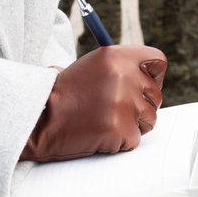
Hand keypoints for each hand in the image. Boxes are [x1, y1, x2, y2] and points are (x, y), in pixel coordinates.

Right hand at [21, 45, 166, 162]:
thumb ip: (119, 68)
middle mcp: (123, 76)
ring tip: (104, 121)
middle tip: (116, 110)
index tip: (144, 85)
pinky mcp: (121, 129)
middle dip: (141, 105)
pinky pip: (134, 139)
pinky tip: (98, 134)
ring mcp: (123, 104)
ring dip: (132, 124)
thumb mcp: (90, 67)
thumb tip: (145, 77)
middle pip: (156, 94)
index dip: (153, 75)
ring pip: (149, 119)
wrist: (40, 119)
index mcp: (115, 56)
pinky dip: (119, 141)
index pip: (158, 60)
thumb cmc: (62, 94)